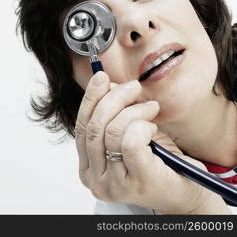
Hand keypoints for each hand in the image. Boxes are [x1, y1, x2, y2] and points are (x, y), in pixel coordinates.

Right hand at [75, 71, 229, 213]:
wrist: (185, 190)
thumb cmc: (156, 161)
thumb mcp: (128, 134)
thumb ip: (113, 114)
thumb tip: (107, 85)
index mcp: (89, 167)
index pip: (81, 127)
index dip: (90, 98)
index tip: (101, 77)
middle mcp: (95, 179)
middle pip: (94, 126)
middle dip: (114, 98)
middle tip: (134, 87)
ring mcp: (114, 184)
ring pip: (112, 130)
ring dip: (134, 110)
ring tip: (151, 108)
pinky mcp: (137, 182)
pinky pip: (130, 140)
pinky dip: (142, 125)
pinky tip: (153, 128)